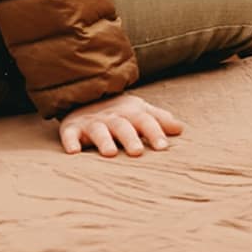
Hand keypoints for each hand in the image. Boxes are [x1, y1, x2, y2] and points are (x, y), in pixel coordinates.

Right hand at [58, 91, 183, 157]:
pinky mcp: (72, 128)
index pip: (145, 121)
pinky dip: (71, 141)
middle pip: (122, 126)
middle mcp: (112, 117)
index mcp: (131, 113)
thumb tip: (181, 129)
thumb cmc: (120, 113)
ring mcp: (91, 122)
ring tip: (110, 153)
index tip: (163, 147)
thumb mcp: (140, 112)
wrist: (85, 97)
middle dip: (130, 138)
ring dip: (104, 141)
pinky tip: (74, 152)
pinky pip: (69, 134)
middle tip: (137, 153)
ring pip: (98, 130)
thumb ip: (159, 120)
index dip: (155, 132)